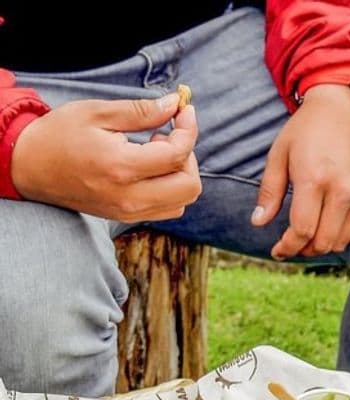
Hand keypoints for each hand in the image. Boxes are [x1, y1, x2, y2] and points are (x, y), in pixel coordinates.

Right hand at [11, 94, 200, 220]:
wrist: (31, 166)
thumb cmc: (61, 134)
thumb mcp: (97, 113)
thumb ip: (141, 111)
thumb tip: (174, 105)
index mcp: (120, 167)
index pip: (176, 155)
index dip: (188, 130)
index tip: (185, 111)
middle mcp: (129, 197)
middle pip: (189, 186)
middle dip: (188, 156)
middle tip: (166, 135)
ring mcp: (130, 212)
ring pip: (183, 200)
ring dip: (180, 173)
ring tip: (154, 151)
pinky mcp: (129, 217)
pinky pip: (168, 208)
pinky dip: (171, 187)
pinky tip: (150, 168)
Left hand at [252, 84, 349, 258]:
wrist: (344, 109)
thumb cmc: (306, 129)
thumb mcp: (279, 154)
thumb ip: (269, 191)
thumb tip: (258, 223)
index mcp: (313, 179)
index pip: (302, 230)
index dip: (288, 247)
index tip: (277, 251)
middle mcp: (340, 191)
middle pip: (323, 242)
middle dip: (303, 250)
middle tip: (291, 245)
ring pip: (341, 242)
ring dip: (322, 247)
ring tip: (308, 238)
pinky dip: (342, 239)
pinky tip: (328, 229)